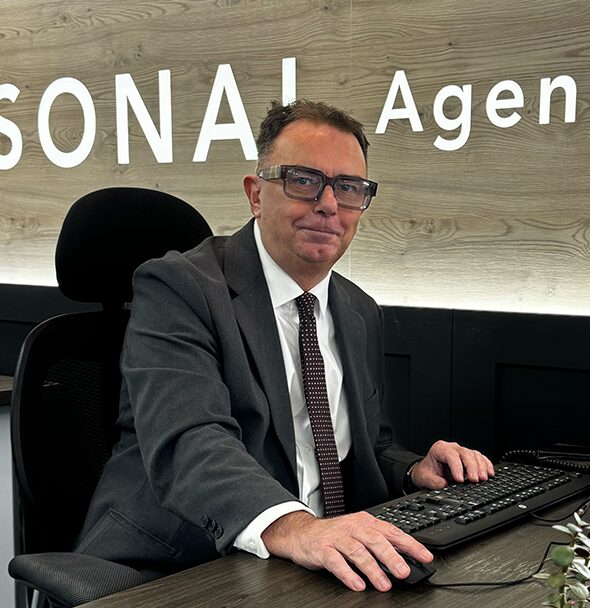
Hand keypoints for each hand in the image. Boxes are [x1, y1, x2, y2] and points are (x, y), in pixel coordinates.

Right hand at [261, 510, 432, 591]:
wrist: (302, 533)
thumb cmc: (334, 535)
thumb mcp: (358, 534)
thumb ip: (379, 544)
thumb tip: (405, 560)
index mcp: (365, 522)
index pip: (391, 531)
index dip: (410, 544)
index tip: (426, 557)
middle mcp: (352, 528)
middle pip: (375, 540)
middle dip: (391, 556)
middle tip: (404, 572)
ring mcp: (337, 537)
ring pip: (357, 551)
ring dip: (372, 569)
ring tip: (384, 584)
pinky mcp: (322, 549)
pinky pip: (336, 561)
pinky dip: (348, 574)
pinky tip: (357, 584)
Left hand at [411, 440, 494, 488]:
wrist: (428, 471)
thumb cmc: (427, 472)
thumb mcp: (425, 477)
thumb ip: (434, 481)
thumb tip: (444, 484)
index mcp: (440, 449)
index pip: (451, 455)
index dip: (457, 467)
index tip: (459, 480)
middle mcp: (452, 448)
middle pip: (465, 453)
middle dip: (471, 467)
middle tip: (474, 480)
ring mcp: (462, 452)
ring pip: (475, 455)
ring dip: (481, 466)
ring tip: (483, 478)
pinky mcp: (470, 458)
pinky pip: (480, 458)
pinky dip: (486, 465)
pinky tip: (490, 473)